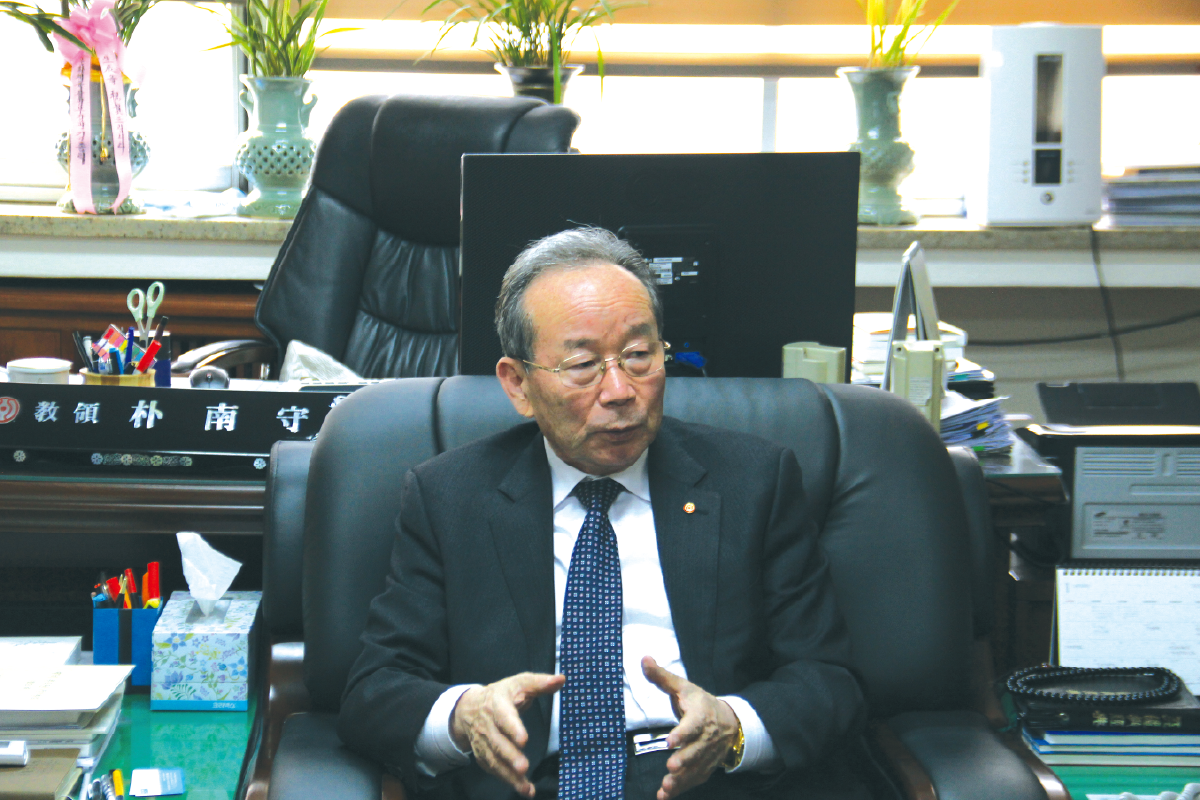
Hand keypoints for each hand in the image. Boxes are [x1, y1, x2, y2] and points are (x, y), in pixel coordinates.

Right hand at [450, 672, 564, 797]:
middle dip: (510, 757)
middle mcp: (488, 726)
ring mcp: (484, 743)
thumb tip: (561, 679)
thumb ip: (539, 683)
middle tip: (523, 767)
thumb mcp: (519, 683)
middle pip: (497, 743)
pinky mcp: (483, 756)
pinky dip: (507, 780)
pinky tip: (523, 788)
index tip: (524, 740)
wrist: (469, 707)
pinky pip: (494, 769)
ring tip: (526, 787)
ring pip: (495, 761)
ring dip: (509, 775)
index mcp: (497, 705)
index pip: (504, 717)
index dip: (513, 729)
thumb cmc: (501, 695)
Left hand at [642, 656, 740, 799]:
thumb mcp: (683, 687)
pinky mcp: (705, 767)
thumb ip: (662, 677)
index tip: (670, 741)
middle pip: (696, 751)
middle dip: (684, 760)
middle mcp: (706, 738)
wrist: (729, 721)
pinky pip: (695, 779)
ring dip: (681, 780)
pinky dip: (682, 789)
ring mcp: (707, 755)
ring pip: (695, 769)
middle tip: (671, 768)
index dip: (682, 734)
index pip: (693, 725)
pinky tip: (665, 795)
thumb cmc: (700, 702)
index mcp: (701, 716)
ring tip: (666, 787)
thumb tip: (644, 659)